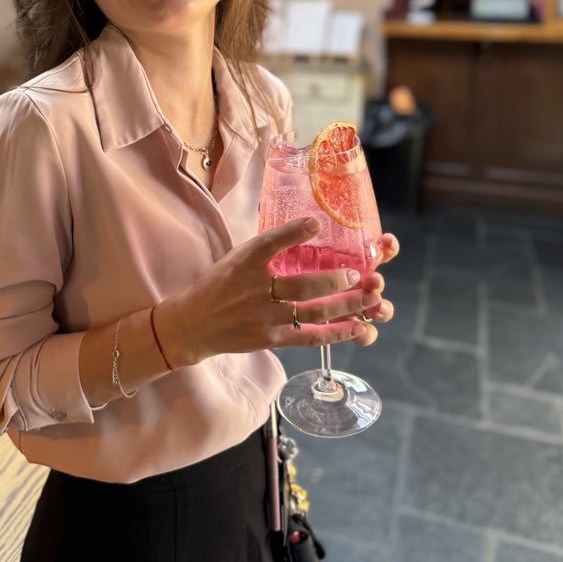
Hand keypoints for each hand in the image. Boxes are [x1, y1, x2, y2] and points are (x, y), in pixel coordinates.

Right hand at [157, 217, 393, 366]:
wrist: (194, 323)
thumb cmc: (219, 284)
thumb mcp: (237, 257)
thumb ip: (266, 247)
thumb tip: (304, 225)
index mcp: (246, 261)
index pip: (271, 242)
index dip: (295, 232)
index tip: (317, 223)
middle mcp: (256, 288)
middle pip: (301, 285)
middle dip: (334, 280)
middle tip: (358, 274)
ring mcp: (264, 316)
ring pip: (311, 312)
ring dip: (344, 306)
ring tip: (369, 298)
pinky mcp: (270, 338)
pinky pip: (308, 336)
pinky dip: (335, 333)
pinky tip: (356, 327)